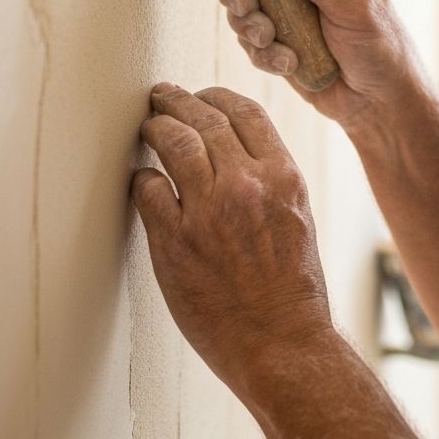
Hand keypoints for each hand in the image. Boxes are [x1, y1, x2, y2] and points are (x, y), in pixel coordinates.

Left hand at [131, 83, 331, 392]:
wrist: (283, 344)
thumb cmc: (294, 288)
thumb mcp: (298, 217)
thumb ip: (271, 180)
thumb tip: (237, 152)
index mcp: (283, 176)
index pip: (246, 112)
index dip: (217, 96)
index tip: (201, 95)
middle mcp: (246, 184)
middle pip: (204, 118)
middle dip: (177, 100)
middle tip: (161, 96)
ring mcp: (208, 211)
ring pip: (172, 141)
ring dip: (155, 127)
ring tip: (147, 125)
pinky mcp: (175, 241)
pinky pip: (147, 189)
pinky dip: (141, 178)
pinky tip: (140, 179)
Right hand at [218, 0, 428, 128]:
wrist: (383, 102)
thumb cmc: (383, 47)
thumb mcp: (356, 7)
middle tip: (248, 8)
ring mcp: (289, 15)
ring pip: (244, 8)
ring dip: (250, 26)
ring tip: (272, 41)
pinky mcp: (280, 45)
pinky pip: (252, 44)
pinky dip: (263, 55)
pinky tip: (289, 65)